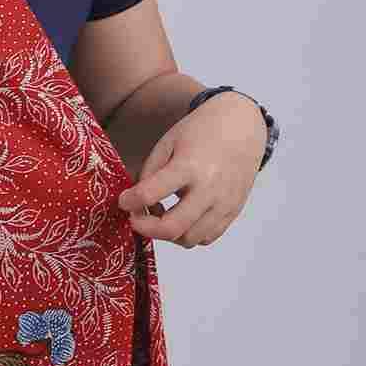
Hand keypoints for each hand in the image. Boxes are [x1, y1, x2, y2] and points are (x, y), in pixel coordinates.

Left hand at [115, 93, 266, 246]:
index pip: (149, 195)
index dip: (129, 202)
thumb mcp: (167, 143)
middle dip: (145, 228)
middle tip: (137, 218)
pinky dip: (190, 234)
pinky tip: (182, 217)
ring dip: (168, 234)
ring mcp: (224, 203)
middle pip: (171, 228)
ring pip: (189, 240)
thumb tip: (136, 202)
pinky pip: (207, 237)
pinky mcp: (233, 211)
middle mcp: (209, 189)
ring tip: (162, 216)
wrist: (241, 126)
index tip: (124, 201)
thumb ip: (149, 173)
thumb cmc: (202, 131)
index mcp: (189, 166)